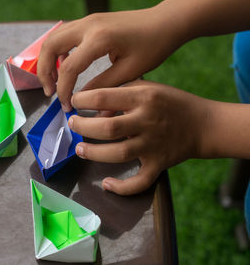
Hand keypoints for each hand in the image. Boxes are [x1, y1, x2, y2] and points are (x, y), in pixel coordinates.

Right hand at [38, 3, 187, 111]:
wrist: (166, 22)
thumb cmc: (154, 46)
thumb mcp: (130, 71)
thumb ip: (102, 87)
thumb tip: (82, 101)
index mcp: (99, 39)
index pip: (68, 68)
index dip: (63, 90)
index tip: (66, 106)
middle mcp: (88, 25)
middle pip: (49, 47)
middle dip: (43, 72)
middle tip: (49, 92)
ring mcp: (88, 20)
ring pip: (53, 37)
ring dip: (48, 60)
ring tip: (53, 81)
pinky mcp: (90, 21)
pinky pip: (64, 34)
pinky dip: (58, 51)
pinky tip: (66, 66)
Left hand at [68, 80, 212, 194]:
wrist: (203, 125)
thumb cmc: (171, 102)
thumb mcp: (149, 88)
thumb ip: (122, 93)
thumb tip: (95, 110)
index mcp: (144, 98)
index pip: (105, 97)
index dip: (83, 100)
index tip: (73, 102)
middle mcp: (147, 121)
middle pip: (108, 128)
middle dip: (84, 127)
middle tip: (73, 125)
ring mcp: (153, 145)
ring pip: (118, 154)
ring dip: (94, 153)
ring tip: (79, 149)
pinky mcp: (159, 164)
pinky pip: (140, 181)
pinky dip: (122, 187)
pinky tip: (107, 184)